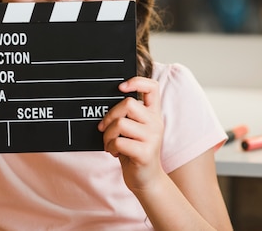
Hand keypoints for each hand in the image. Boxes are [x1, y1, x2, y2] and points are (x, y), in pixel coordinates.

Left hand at [98, 76, 164, 191]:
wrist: (146, 179)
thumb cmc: (135, 151)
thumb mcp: (134, 130)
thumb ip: (128, 115)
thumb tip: (106, 104)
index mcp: (153, 114)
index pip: (152, 87)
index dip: (136, 81)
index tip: (120, 87)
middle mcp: (156, 123)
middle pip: (128, 104)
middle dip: (110, 116)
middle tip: (105, 128)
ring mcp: (152, 138)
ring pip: (120, 123)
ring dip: (107, 135)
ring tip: (109, 143)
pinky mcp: (144, 153)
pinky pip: (119, 141)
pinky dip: (110, 147)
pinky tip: (114, 152)